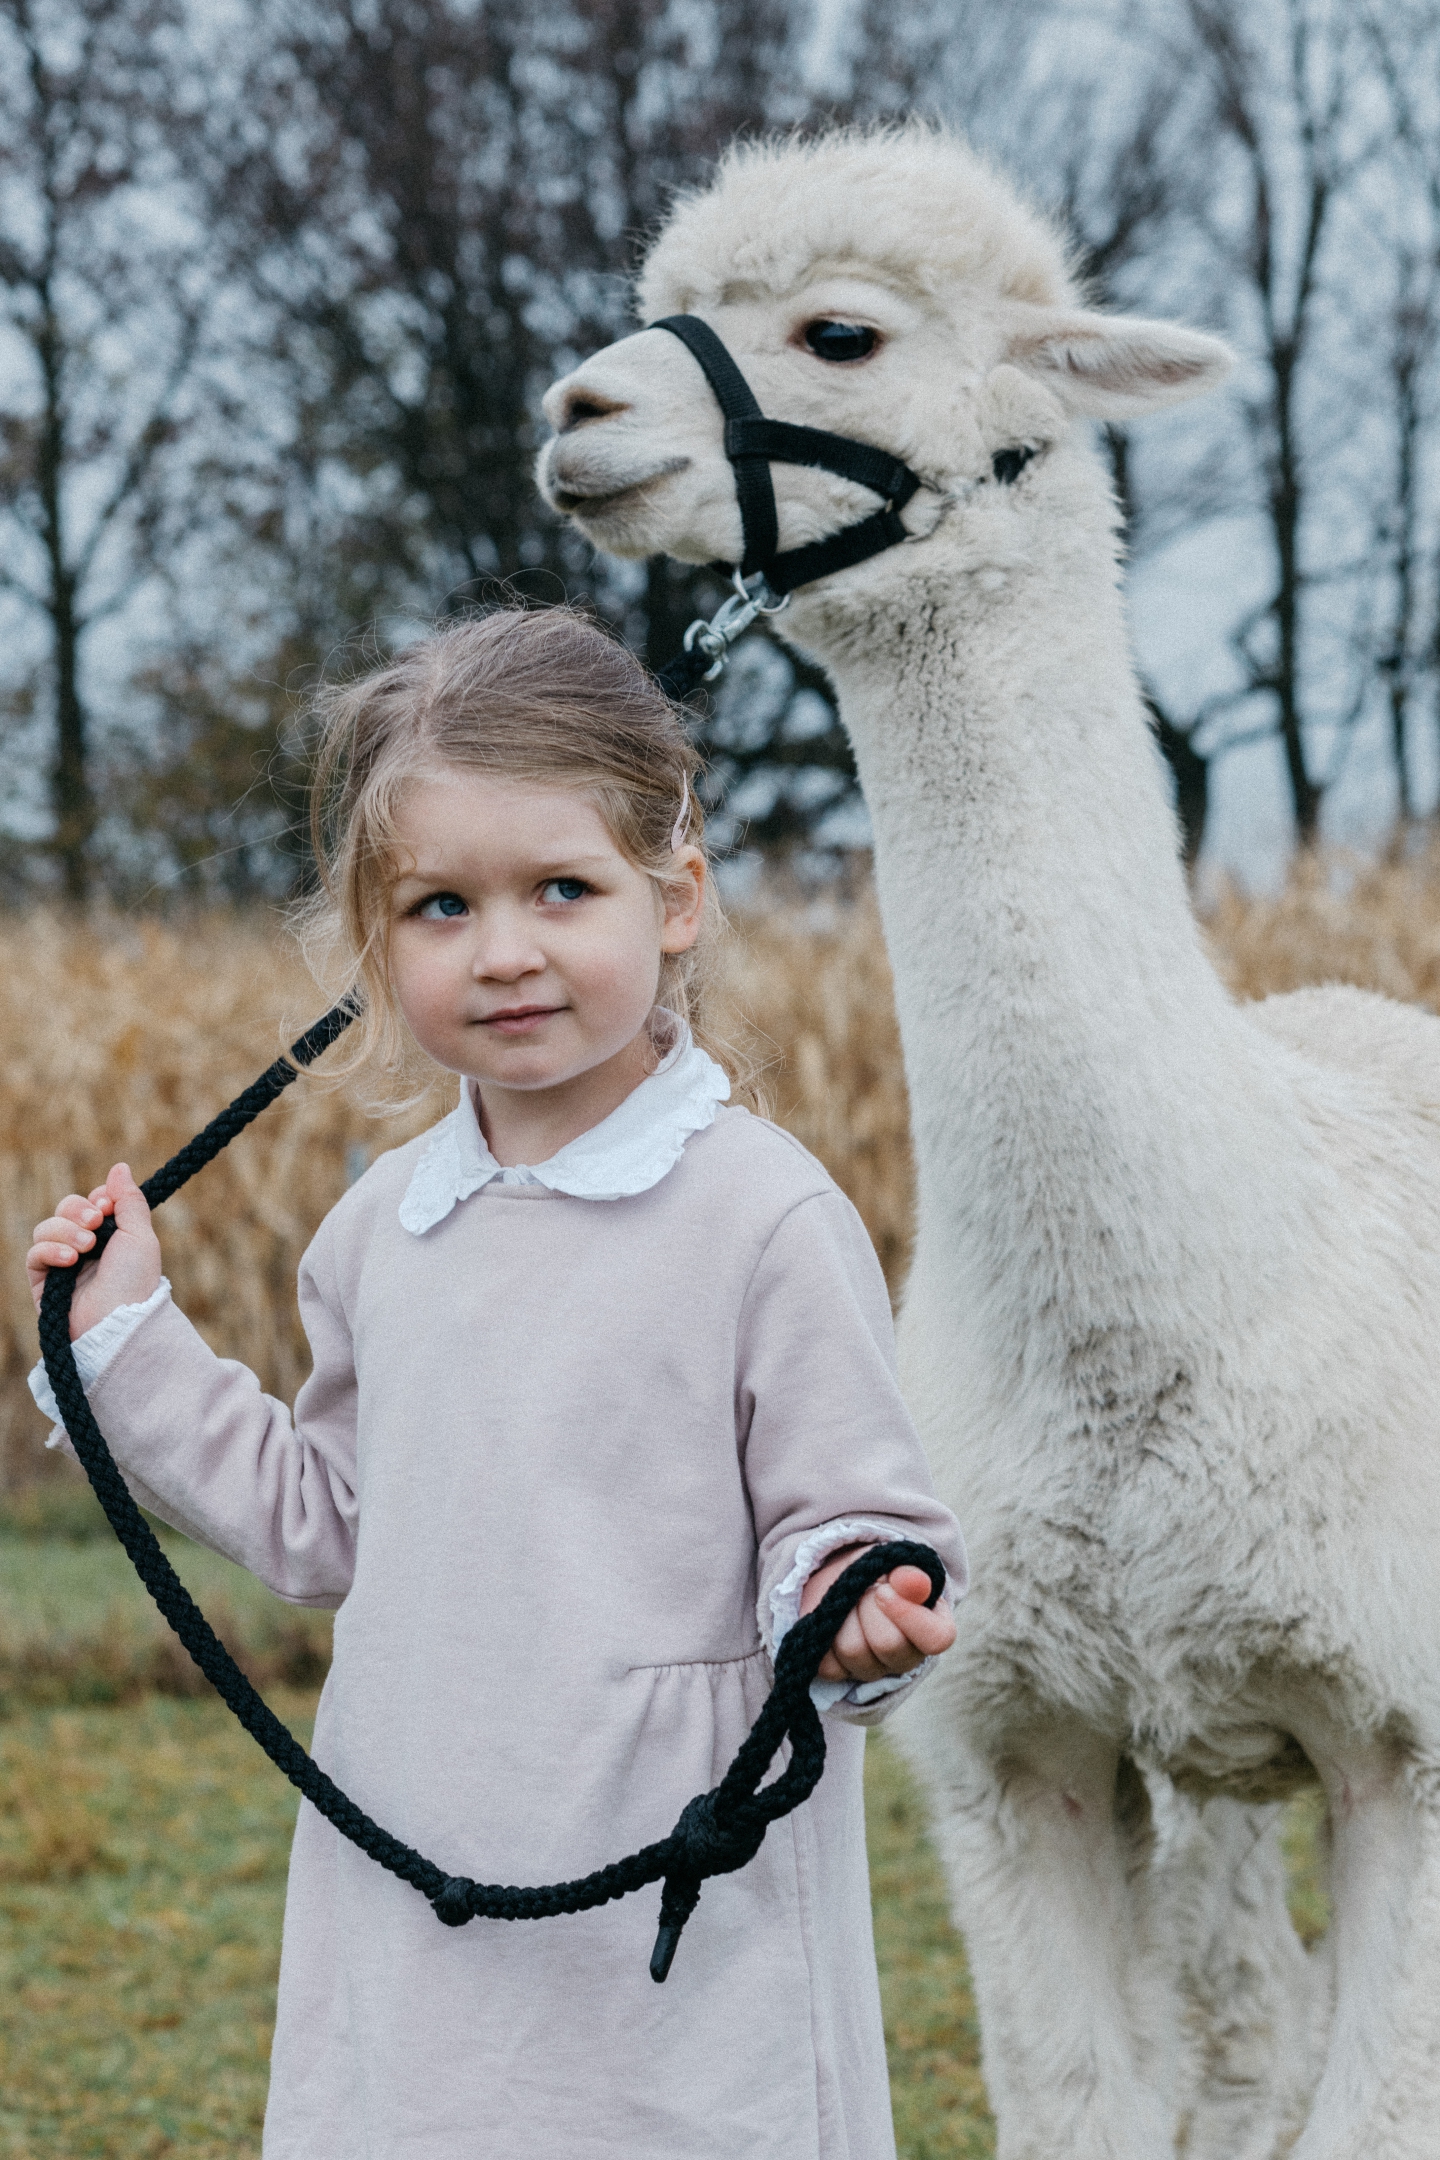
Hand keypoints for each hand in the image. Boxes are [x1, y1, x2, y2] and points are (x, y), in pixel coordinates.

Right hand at [27, 1164, 162, 1339]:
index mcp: (110, 1235)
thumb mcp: (140, 1235)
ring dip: (66, 1230)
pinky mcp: (43, 1283)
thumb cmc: (134, 1281)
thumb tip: (120, 1166)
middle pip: (66, 1209)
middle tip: (97, 1222)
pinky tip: (69, 1259)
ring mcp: (62, 1264)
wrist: (118, 1321)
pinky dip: (50, 1250)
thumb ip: (129, 1200)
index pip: (92, 1201)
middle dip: (79, 1210)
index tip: (107, 1206)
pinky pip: (34, 1253)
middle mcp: (85, 1247)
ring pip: (47, 1227)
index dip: (97, 1198)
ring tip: (87, 1246)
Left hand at [800, 1543, 955, 1684]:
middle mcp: (906, 1657)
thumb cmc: (878, 1571)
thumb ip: (909, 1575)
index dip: (910, 1616)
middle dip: (869, 1606)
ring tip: (849, 1599)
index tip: (884, 1590)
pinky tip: (834, 1617)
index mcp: (932, 1630)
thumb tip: (916, 1581)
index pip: (936, 1639)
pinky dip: (825, 1631)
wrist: (844, 1577)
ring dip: (844, 1615)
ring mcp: (873, 1669)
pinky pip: (829, 1663)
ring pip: (854, 1651)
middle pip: (888, 1644)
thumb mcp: (895, 1564)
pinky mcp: (839, 1672)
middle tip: (866, 1588)